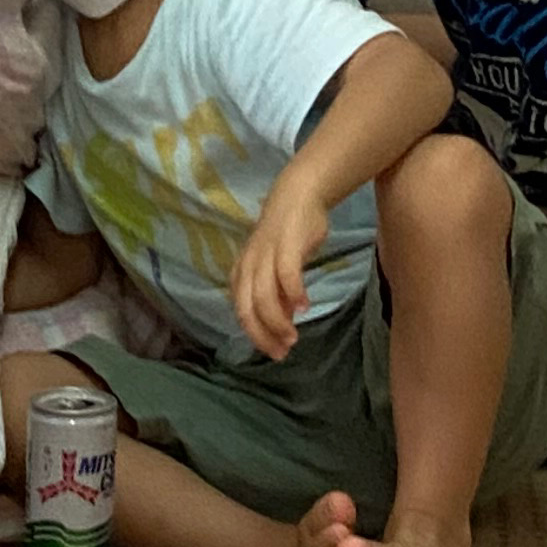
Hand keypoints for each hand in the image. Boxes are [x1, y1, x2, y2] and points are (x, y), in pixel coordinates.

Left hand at [230, 166, 332, 360]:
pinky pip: (286, 275)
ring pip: (264, 298)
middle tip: (282, 352)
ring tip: (293, 337)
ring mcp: (265, 255)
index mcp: (243, 272)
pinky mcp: (285, 246)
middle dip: (263, 336)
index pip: (242, 313)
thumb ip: (278, 294)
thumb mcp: (278, 268)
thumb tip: (282, 324)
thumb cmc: (288, 234)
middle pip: (248, 310)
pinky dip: (293, 294)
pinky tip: (303, 307)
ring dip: (277, 322)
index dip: (256, 336)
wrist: (299, 194)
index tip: (275, 352)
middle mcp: (249, 266)